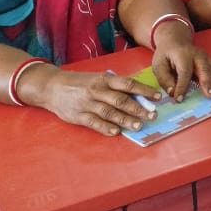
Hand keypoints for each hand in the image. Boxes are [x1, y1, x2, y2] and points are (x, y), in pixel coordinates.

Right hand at [24, 66, 162, 136]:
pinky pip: (94, 122)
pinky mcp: (78, 116)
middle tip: (152, 115)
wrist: (51, 86)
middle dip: (138, 109)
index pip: (128, 84)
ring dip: (125, 120)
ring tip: (139, 125)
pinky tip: (116, 132)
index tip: (158, 96)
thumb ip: (115, 86)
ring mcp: (87, 104)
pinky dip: (106, 128)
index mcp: (104, 79)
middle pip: (121, 100)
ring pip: (109, 113)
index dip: (144, 91)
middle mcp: (97, 91)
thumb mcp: (98, 78)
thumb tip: (137, 95)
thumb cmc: (81, 82)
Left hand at [150, 20, 210, 99]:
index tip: (179, 99)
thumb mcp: (158, 65)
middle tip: (209, 95)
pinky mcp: (210, 61)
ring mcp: (206, 57)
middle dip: (207, 82)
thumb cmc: (166, 56)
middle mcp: (197, 55)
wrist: (175, 42)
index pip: (184, 72)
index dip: (182, 86)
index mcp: (182, 55)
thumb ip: (164, 79)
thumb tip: (172, 92)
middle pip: (204, 69)